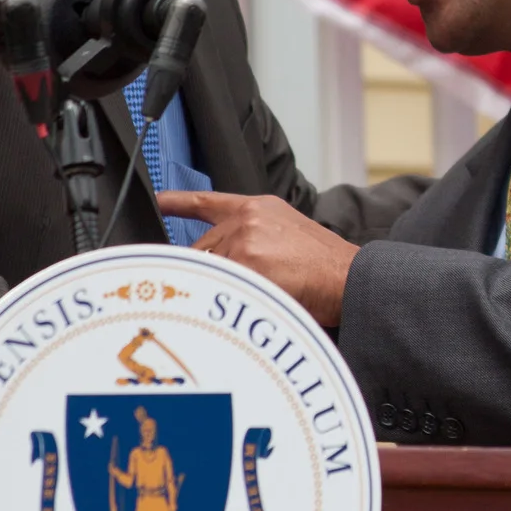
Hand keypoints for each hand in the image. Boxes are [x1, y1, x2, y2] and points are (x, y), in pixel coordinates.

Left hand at [157, 191, 357, 327]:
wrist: (350, 278)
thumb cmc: (326, 268)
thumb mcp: (289, 236)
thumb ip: (254, 240)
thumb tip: (225, 263)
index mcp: (258, 209)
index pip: (208, 203)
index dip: (180, 202)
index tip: (160, 200)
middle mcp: (247, 219)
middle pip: (203, 251)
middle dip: (209, 276)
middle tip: (223, 296)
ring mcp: (244, 240)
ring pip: (208, 272)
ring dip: (218, 293)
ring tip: (246, 306)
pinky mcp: (246, 263)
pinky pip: (219, 289)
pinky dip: (226, 304)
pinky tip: (242, 310)